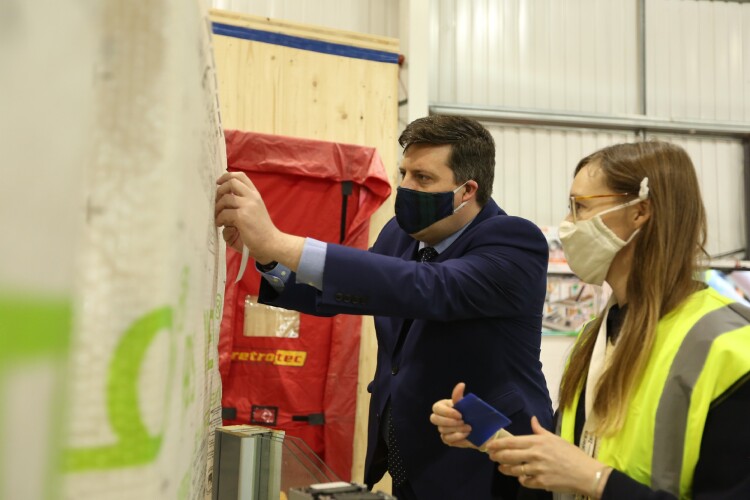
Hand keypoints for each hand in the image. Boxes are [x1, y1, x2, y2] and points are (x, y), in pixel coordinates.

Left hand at [215, 172, 302, 267]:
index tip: (219, 183)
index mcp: (255, 195)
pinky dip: (219, 220)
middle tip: (217, 202)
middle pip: (231, 182)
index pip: (241, 176)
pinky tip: (222, 225)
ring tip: (219, 218)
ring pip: (225, 198)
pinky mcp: (242, 217)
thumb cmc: (260, 231)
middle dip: (219, 190)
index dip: (226, 176)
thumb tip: (221, 206)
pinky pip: (224, 214)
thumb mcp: (252, 212)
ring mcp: (248, 206)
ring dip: (218, 208)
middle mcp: (252, 197)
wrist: (271, 243)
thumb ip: (239, 205)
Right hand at [429, 383, 475, 448]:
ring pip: (442, 429)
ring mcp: (442, 429)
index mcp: (442, 407)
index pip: (436, 408)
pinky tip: (466, 434)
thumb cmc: (469, 413)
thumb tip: (461, 384)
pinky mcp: (446, 439)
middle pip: (434, 419)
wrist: (479, 427)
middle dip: (449, 421)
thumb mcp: (464, 404)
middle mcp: (439, 418)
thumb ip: (459, 396)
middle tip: (462, 421)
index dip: (447, 412)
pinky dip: (457, 437)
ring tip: (469, 427)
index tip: (460, 414)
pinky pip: (447, 439)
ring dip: (457, 429)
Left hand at [485, 416, 609, 496]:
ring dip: (505, 469)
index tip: (489, 445)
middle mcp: (535, 454)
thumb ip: (540, 430)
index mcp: (537, 442)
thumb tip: (532, 419)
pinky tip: (520, 477)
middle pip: (509, 456)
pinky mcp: (541, 482)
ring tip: (502, 468)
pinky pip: (525, 482)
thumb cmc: (571, 453)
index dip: (497, 444)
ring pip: (514, 470)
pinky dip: (521, 480)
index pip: (511, 442)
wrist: (585, 473)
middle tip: (491, 457)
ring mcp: (537, 469)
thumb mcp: (555, 438)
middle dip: (497, 456)